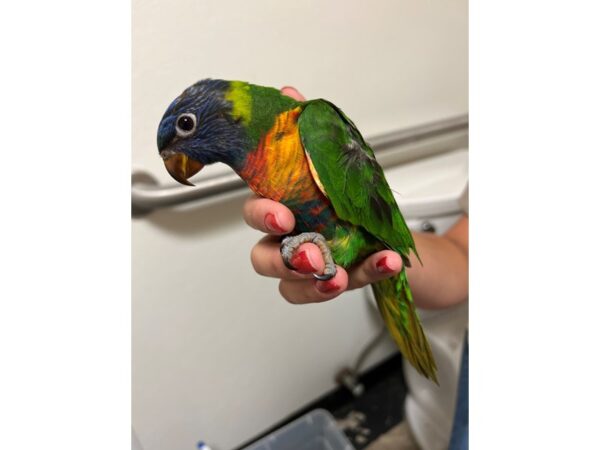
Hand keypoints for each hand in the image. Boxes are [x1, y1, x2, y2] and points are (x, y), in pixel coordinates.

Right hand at [243, 84, 403, 303]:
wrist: (385, 224)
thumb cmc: (349, 194)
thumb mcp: (334, 158)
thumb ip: (309, 132)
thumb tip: (288, 92)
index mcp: (283, 209)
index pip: (256, 213)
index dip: (262, 216)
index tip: (283, 215)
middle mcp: (290, 241)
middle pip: (263, 259)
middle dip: (283, 260)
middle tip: (312, 257)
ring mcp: (312, 268)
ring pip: (291, 287)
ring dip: (313, 285)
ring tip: (340, 276)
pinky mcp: (338, 282)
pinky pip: (341, 288)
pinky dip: (367, 274)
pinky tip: (386, 261)